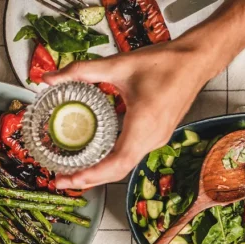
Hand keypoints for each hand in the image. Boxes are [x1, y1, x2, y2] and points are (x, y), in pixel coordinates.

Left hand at [41, 39, 212, 189]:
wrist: (196, 60)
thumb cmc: (164, 62)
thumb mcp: (118, 64)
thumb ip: (81, 71)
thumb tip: (47, 79)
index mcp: (143, 124)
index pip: (116, 163)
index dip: (92, 175)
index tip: (70, 179)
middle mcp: (152, 138)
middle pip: (118, 170)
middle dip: (89, 179)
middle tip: (61, 181)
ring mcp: (157, 139)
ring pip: (125, 165)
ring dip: (100, 173)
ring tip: (73, 173)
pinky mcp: (157, 135)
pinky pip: (131, 155)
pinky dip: (111, 163)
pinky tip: (94, 158)